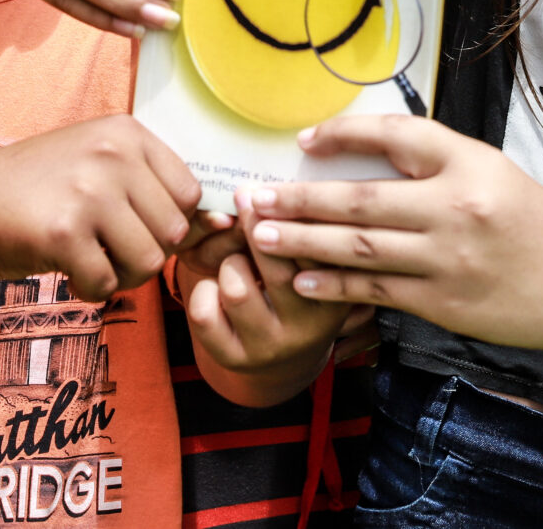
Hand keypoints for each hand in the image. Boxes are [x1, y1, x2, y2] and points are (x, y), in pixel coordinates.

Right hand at [0, 115, 202, 300]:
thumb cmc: (38, 191)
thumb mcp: (98, 165)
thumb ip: (153, 186)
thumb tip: (225, 224)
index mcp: (127, 132)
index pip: (190, 194)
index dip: (168, 224)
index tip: (134, 229)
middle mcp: (112, 154)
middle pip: (173, 231)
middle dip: (145, 253)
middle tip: (106, 249)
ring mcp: (88, 191)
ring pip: (148, 262)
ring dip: (121, 275)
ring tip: (89, 260)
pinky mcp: (63, 232)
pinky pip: (108, 284)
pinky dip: (89, 289)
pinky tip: (65, 271)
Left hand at [181, 197, 369, 406]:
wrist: (284, 356)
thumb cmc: (298, 286)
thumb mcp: (314, 260)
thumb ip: (304, 227)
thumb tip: (268, 183)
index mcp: (338, 296)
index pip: (318, 248)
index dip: (294, 213)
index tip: (275, 189)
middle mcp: (310, 327)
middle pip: (276, 262)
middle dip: (254, 223)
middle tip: (245, 195)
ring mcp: (271, 346)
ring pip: (234, 285)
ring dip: (229, 264)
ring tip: (239, 263)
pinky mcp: (235, 358)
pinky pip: (204, 312)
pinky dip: (204, 292)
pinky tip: (218, 290)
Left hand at [243, 117, 542, 352]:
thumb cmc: (534, 223)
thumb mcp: (491, 171)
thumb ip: (435, 163)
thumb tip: (362, 155)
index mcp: (470, 163)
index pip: (395, 136)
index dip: (344, 134)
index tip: (304, 138)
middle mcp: (457, 206)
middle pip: (361, 198)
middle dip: (299, 197)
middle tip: (252, 195)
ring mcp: (449, 259)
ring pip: (360, 247)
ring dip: (303, 240)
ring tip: (260, 232)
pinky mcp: (444, 303)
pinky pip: (377, 291)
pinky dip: (335, 284)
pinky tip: (301, 276)